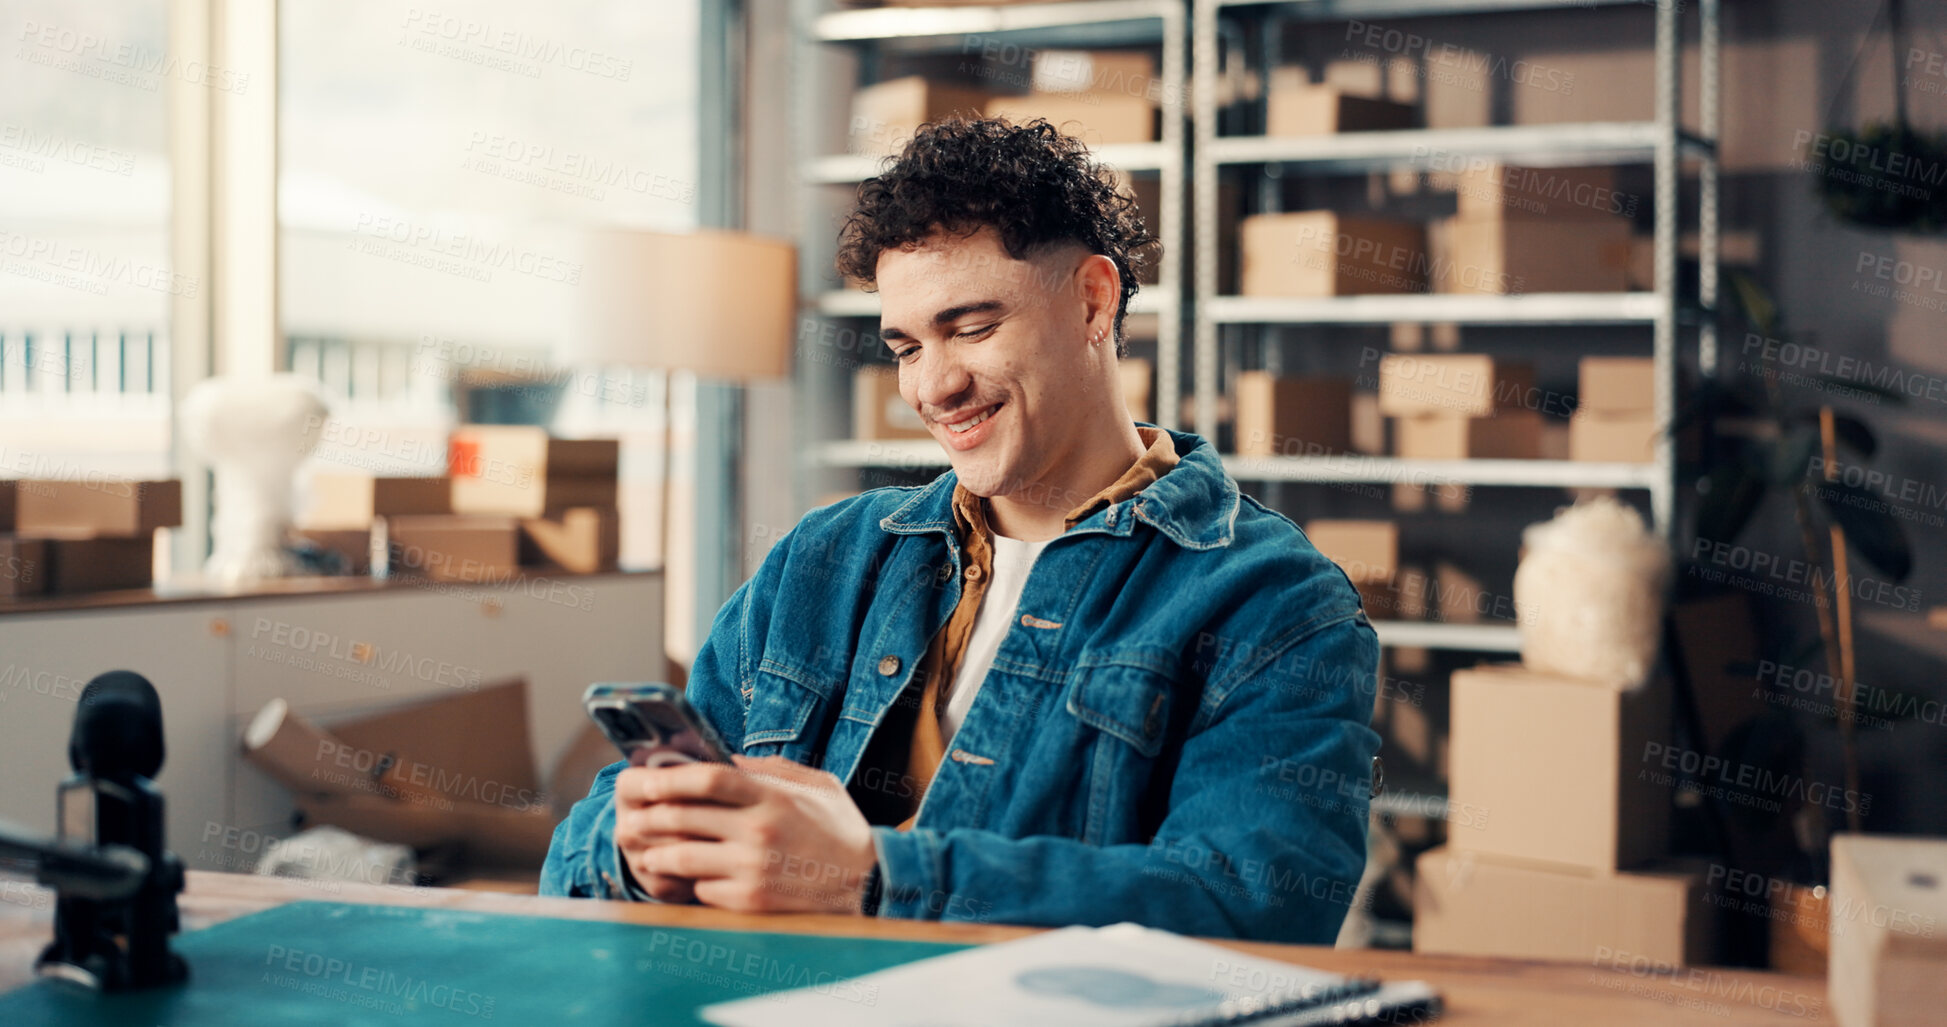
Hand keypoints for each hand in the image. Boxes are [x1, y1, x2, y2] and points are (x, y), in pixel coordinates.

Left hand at [614, 756, 878, 913]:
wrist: (869, 885)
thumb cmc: (840, 831)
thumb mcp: (817, 785)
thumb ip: (770, 770)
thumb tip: (725, 759)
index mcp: (772, 797)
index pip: (708, 778)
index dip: (669, 776)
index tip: (645, 777)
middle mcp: (759, 832)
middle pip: (683, 817)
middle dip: (647, 814)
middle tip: (630, 814)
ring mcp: (752, 870)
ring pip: (681, 859)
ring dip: (656, 853)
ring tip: (646, 849)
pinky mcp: (750, 903)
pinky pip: (701, 889)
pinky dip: (690, 883)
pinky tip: (684, 877)